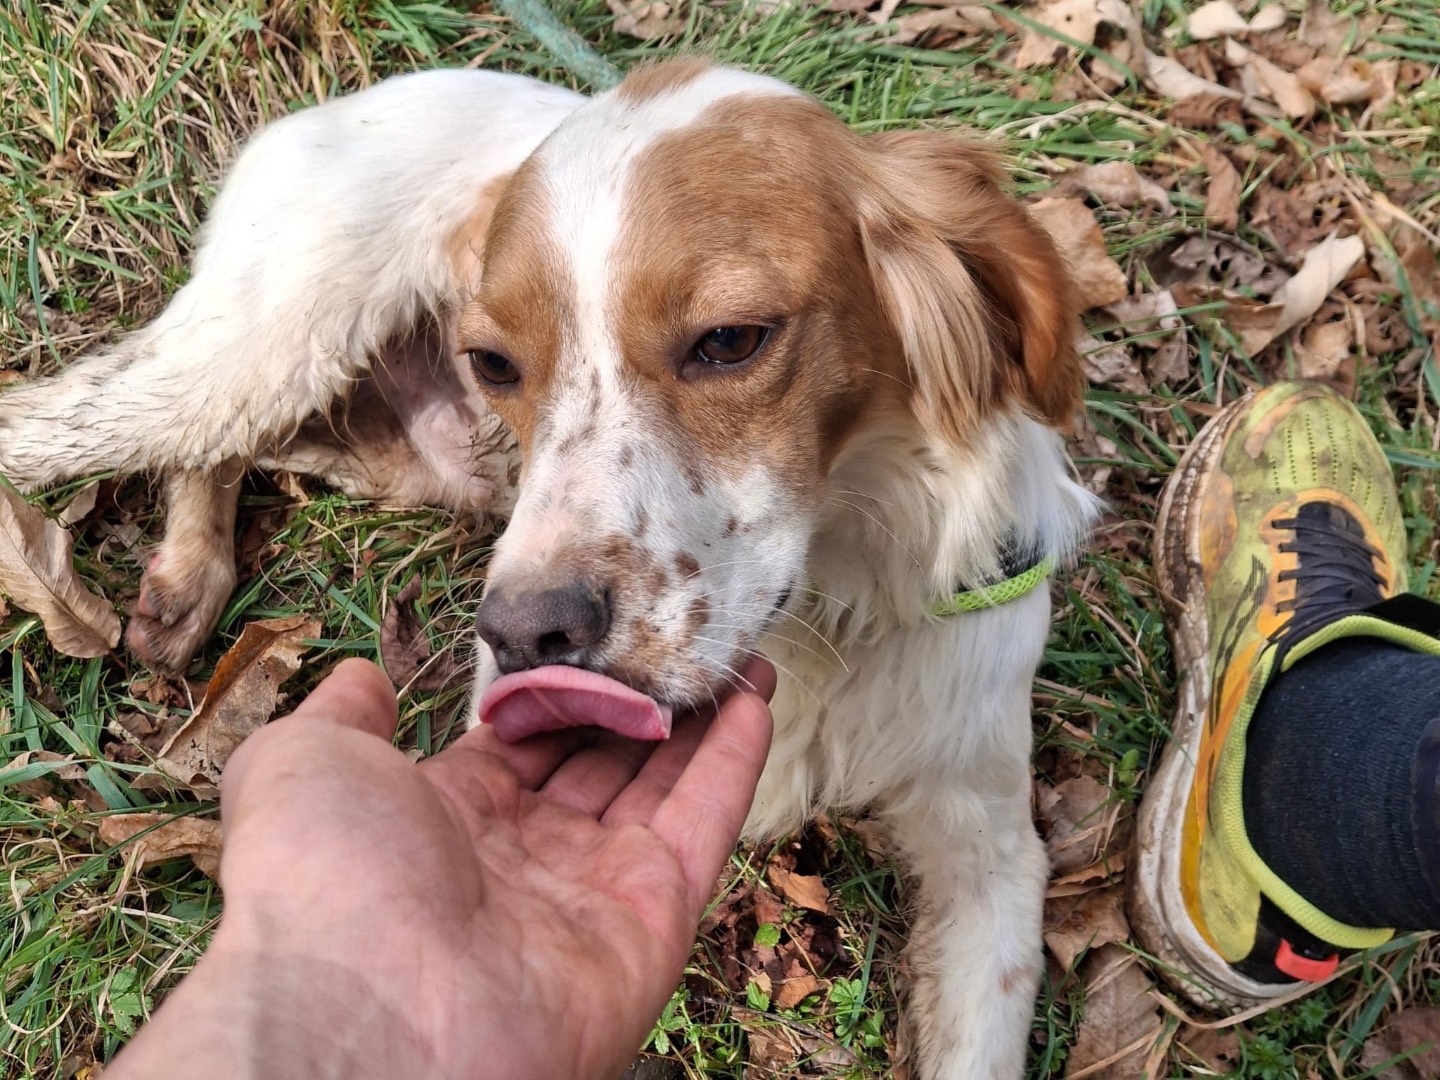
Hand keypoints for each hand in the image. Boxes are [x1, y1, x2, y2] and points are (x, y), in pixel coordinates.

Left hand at [108, 657, 774, 1079]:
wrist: (368, 1012)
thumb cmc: (323, 877)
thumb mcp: (300, 765)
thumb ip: (341, 717)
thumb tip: (362, 678)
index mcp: (450, 819)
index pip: (525, 741)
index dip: (564, 689)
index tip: (601, 634)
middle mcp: (527, 856)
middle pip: (602, 761)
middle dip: (642, 701)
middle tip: (685, 637)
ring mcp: (594, 891)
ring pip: (662, 787)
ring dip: (703, 720)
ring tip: (741, 655)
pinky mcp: (654, 919)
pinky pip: (702, 826)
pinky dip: (734, 761)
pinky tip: (756, 699)